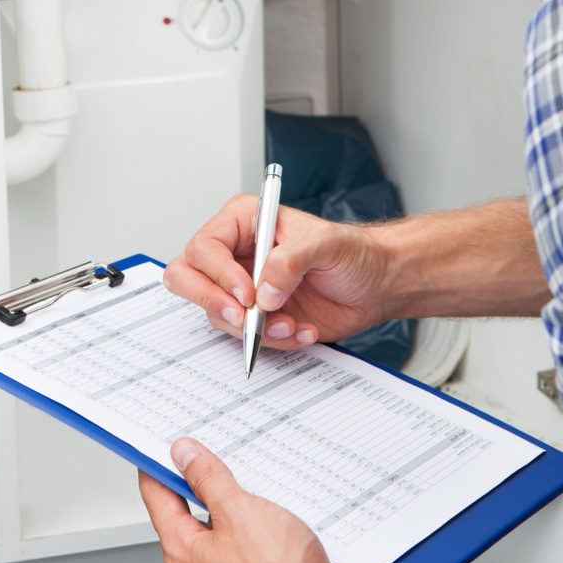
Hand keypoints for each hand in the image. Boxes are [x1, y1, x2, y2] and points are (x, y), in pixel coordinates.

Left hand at [139, 438, 346, 562]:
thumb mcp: (239, 511)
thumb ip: (207, 479)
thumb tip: (183, 456)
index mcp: (183, 551)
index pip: (156, 496)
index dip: (157, 463)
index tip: (164, 442)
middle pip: (183, 509)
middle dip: (193, 477)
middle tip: (204, 449)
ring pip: (215, 523)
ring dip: (225, 497)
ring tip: (242, 475)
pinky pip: (237, 537)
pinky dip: (245, 516)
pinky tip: (264, 506)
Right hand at [164, 195, 389, 348]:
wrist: (375, 285)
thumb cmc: (353, 253)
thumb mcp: (327, 244)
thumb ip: (292, 259)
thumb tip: (263, 289)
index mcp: (244, 222)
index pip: (205, 247)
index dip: (219, 273)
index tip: (249, 293)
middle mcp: (236, 254)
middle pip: (187, 277)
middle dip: (212, 301)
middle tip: (244, 317)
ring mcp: (243, 287)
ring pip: (216, 313)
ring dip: (254, 327)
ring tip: (292, 322)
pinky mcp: (256, 316)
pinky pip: (244, 336)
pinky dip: (274, 340)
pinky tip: (302, 329)